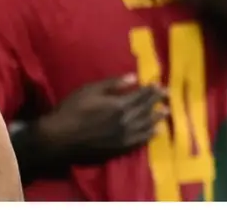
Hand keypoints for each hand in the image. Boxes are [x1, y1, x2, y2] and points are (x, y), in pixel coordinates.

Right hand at [36, 74, 168, 164]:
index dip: (151, 90)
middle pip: (145, 110)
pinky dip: (148, 136)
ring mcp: (123, 137)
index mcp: (119, 105)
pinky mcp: (118, 149)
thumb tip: (134, 77)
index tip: (160, 85)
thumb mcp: (89, 90)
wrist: (58, 139)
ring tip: (166, 113)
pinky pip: (138, 142)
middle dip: (157, 102)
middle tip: (169, 96)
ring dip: (157, 119)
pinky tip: (155, 133)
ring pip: (145, 126)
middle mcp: (125, 122)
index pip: (141, 96)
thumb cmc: (71, 111)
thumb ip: (113, 84)